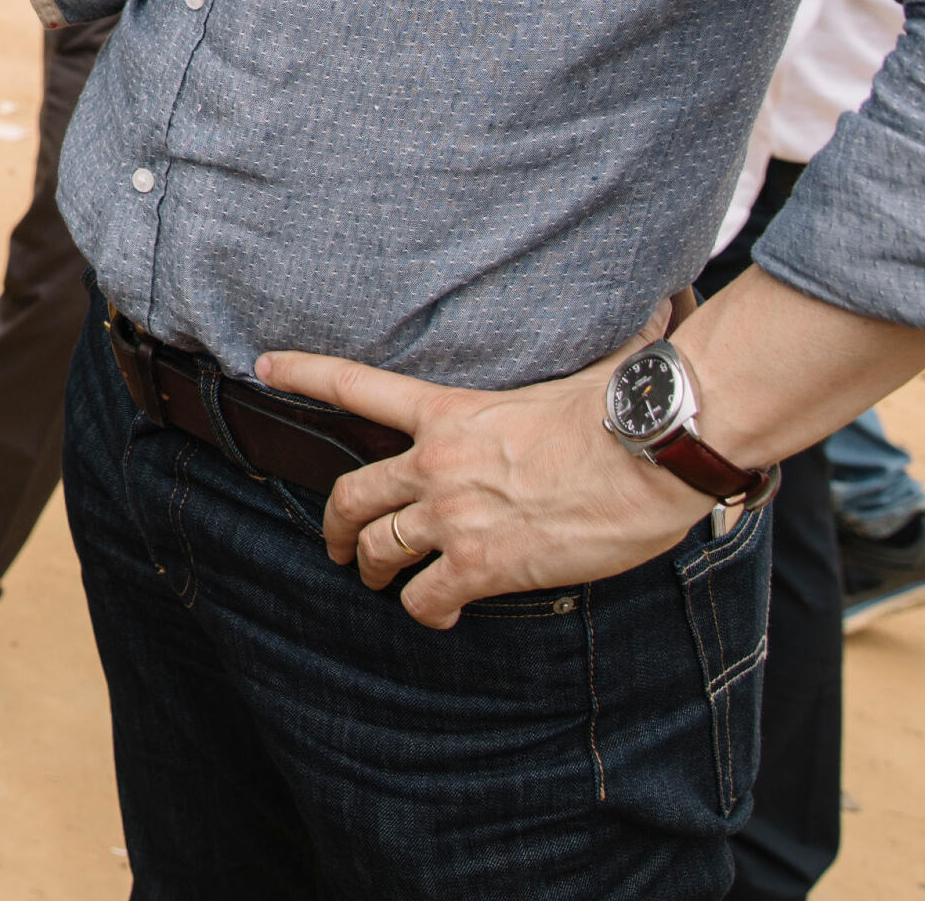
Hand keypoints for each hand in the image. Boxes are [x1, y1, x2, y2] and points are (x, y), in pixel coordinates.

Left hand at [252, 322, 710, 628]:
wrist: (650, 453)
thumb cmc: (626, 406)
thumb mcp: (589, 365)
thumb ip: (600, 344)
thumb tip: (661, 311)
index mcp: (449, 411)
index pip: (354, 385)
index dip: (301, 373)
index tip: (263, 366)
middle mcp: (437, 463)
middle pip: (350, 494)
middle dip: (335, 523)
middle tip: (336, 542)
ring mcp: (454, 516)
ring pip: (379, 551)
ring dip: (373, 571)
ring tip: (380, 582)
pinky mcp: (484, 565)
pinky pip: (428, 598)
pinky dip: (426, 611)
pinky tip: (438, 615)